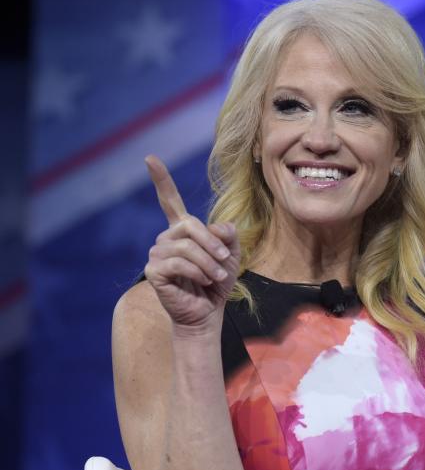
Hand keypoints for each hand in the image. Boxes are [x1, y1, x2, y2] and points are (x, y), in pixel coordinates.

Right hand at [142, 155, 239, 332]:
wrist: (208, 311)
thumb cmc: (217, 281)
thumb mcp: (231, 255)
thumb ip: (228, 235)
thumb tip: (217, 226)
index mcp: (182, 229)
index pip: (169, 200)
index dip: (160, 179)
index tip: (149, 158)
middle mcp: (166, 237)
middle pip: (190, 225)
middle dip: (213, 244)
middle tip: (226, 263)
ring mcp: (157, 253)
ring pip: (186, 247)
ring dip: (209, 263)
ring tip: (217, 276)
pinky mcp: (154, 271)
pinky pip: (179, 263)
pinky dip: (198, 272)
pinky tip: (203, 281)